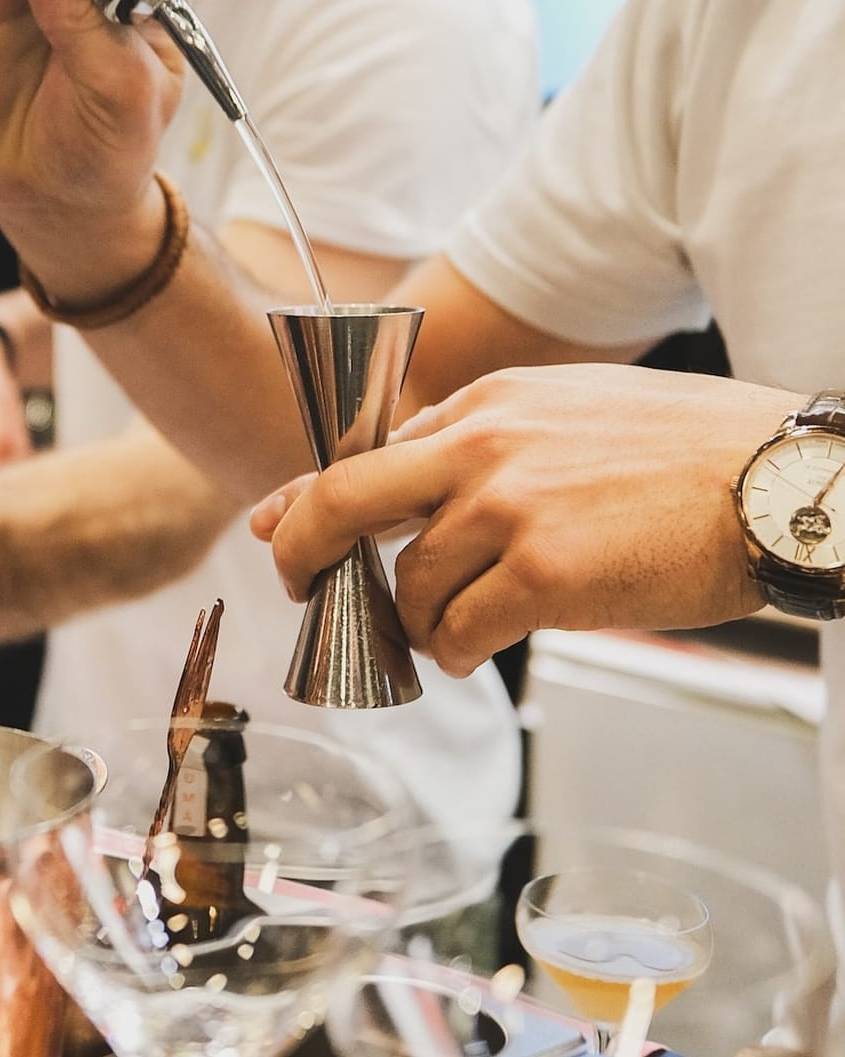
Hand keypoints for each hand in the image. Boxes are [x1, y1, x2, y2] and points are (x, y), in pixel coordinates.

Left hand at [249, 366, 795, 677]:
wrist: (778, 480)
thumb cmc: (685, 452)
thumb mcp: (569, 410)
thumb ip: (483, 442)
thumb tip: (406, 482)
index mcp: (488, 404)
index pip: (366, 452)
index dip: (308, 498)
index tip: (278, 527)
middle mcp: (484, 448)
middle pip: (344, 502)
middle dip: (303, 553)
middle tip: (300, 589)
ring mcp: (510, 509)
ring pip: (409, 586)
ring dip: (417, 622)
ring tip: (453, 629)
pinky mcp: (545, 574)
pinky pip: (458, 632)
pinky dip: (454, 652)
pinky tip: (475, 649)